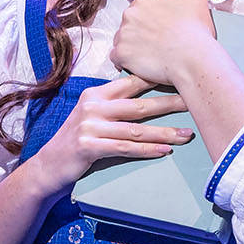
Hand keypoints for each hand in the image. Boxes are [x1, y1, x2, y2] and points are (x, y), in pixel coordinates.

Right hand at [25, 75, 192, 196]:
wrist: (49, 165)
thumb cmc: (77, 140)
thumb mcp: (91, 116)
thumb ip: (113, 104)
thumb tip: (146, 97)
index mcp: (95, 94)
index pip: (131, 83)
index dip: (157, 79)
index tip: (183, 77)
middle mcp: (93, 106)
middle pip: (139, 105)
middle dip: (170, 104)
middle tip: (194, 103)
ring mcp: (90, 126)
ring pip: (136, 129)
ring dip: (165, 133)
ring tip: (186, 135)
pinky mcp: (89, 146)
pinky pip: (125, 148)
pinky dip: (147, 150)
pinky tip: (164, 150)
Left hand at [112, 0, 217, 87]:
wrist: (194, 58)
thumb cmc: (195, 32)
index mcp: (144, 2)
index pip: (139, 10)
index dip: (150, 21)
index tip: (158, 30)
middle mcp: (130, 15)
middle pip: (129, 24)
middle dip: (139, 33)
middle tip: (155, 44)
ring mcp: (124, 35)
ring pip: (121, 40)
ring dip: (132, 47)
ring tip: (150, 55)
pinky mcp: (121, 54)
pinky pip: (116, 58)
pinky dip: (125, 61)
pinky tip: (139, 64)